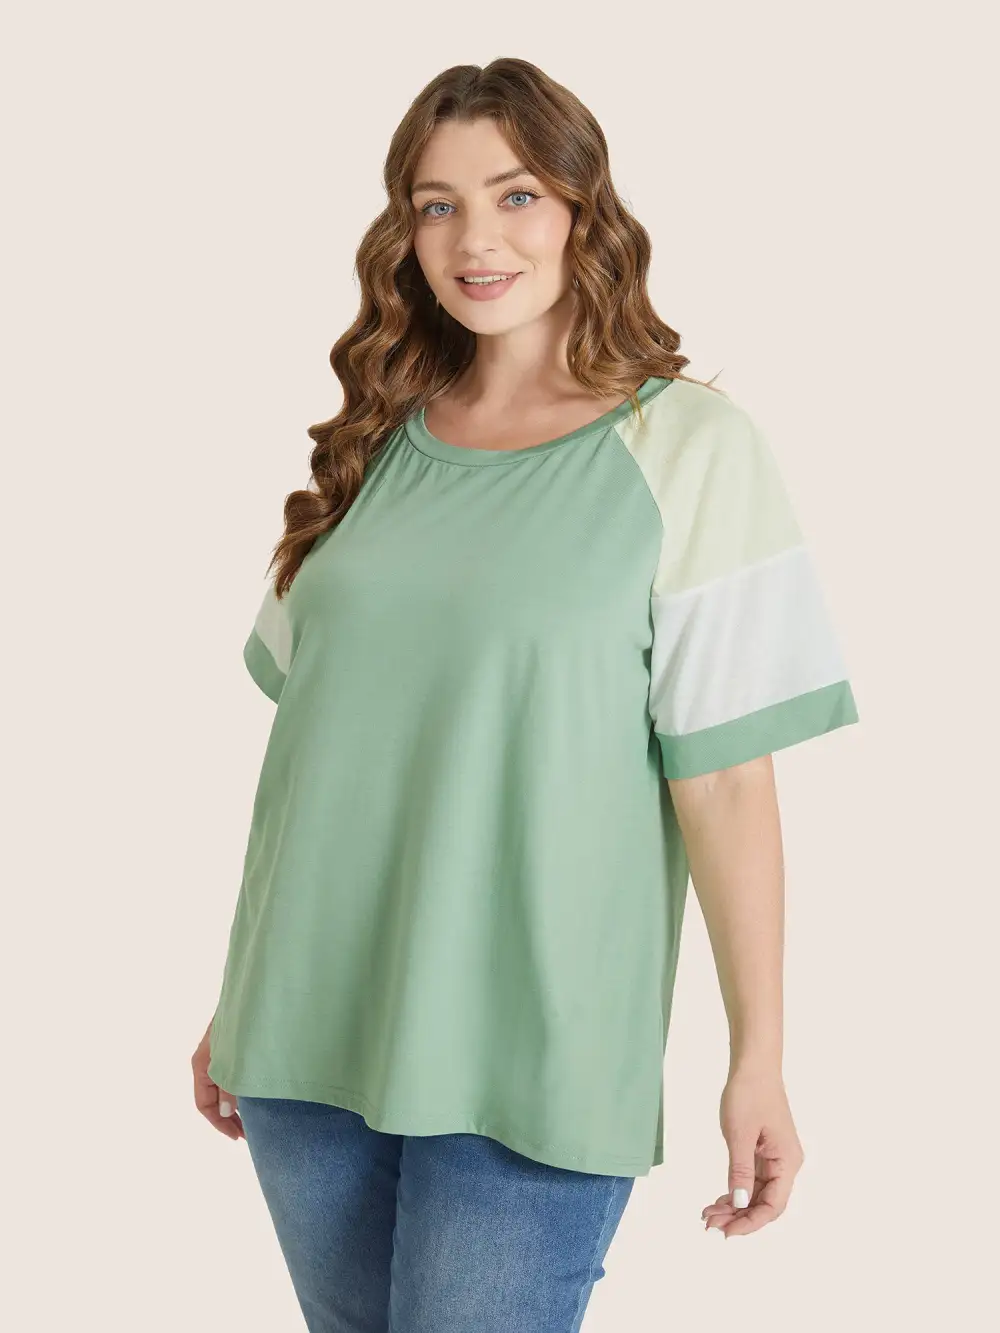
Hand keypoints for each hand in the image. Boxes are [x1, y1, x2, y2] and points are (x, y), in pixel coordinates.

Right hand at [192, 1017, 244, 1140]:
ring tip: (254, 1120)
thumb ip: (230, 1087)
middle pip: (213, 1099)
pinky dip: (241, 1091)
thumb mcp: (234, 1059)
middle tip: (249, 1135)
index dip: (220, 1124)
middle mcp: (207, 1061)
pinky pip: (232, 1076)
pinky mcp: (233, 1046)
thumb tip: (225, 1112)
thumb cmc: (242, 1023)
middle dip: (228, 1119)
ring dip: (236, 1106)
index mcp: (201, 1065)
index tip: (239, 1137)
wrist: (253, 991)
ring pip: (223, 1088)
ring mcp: (219, 1053)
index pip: (204, 1105)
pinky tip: (256, 1096)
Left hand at [701, 1066, 803, 1237]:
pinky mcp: (763, 1151)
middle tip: (709, 1224)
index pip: (773, 1206)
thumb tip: (740, 1204)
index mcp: (787, 1162)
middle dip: (738, 1217)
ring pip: (756, 1193)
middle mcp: (785, 1164)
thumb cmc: (749, 1094)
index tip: (727, 1232)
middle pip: (764, 1203)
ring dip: (734, 1206)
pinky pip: (751, 1179)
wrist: (753, 1065)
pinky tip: (718, 1200)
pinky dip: (735, 1190)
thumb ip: (740, 1171)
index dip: (751, 1223)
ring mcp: (774, 1158)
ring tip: (708, 1215)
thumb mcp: (740, 1134)